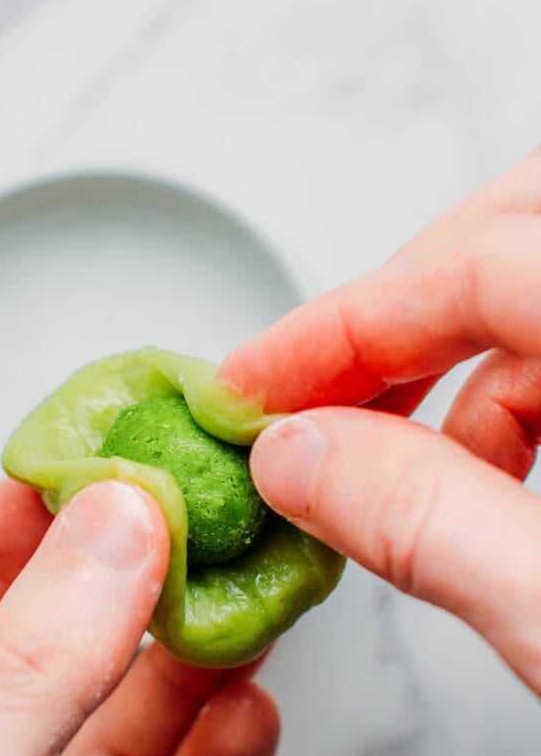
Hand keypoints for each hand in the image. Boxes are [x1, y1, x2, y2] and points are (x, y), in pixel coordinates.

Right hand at [221, 146, 540, 694]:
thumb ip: (427, 525)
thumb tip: (299, 462)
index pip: (479, 271)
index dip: (339, 328)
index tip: (244, 393)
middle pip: (510, 231)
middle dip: (392, 311)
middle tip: (307, 397)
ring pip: (533, 283)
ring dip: (446, 365)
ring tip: (382, 468)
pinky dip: (505, 395)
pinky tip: (470, 475)